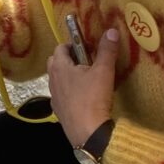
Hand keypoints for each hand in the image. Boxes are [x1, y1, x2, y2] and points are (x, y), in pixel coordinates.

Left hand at [47, 27, 118, 147]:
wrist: (87, 133)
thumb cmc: (93, 98)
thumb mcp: (103, 71)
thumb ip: (107, 50)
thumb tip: (111, 31)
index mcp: (59, 66)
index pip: (60, 47)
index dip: (74, 44)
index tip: (89, 48)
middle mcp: (52, 80)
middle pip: (56, 62)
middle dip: (70, 59)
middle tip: (88, 62)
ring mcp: (53, 97)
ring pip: (58, 80)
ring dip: (69, 76)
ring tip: (88, 80)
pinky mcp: (58, 111)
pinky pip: (62, 96)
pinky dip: (70, 93)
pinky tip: (84, 98)